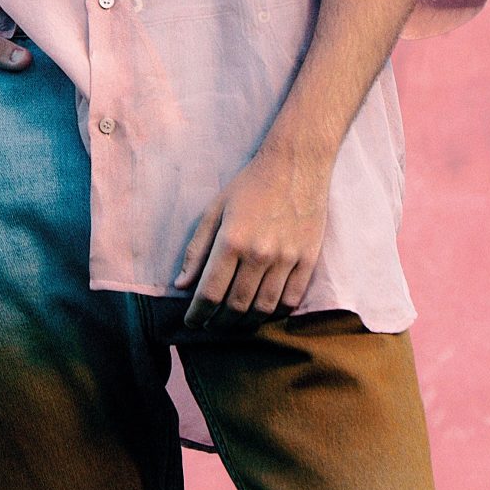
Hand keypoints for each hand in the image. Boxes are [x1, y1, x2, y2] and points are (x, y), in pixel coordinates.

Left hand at [173, 143, 331, 329]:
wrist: (297, 164)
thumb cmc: (250, 184)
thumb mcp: (215, 210)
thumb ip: (197, 249)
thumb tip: (181, 285)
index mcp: (232, 240)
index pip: (210, 293)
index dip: (197, 314)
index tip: (191, 322)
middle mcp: (259, 253)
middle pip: (235, 306)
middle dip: (218, 323)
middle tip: (210, 326)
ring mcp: (287, 259)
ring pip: (264, 308)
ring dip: (245, 323)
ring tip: (233, 323)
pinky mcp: (308, 260)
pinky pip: (291, 300)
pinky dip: (275, 312)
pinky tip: (263, 311)